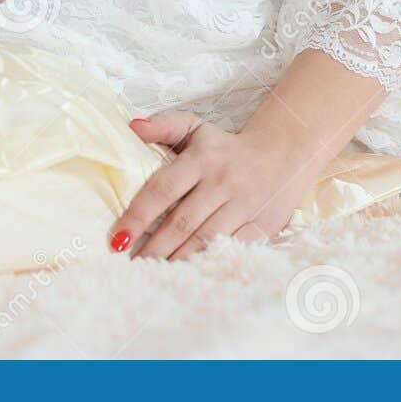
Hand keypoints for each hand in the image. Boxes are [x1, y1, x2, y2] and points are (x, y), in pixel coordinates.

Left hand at [108, 111, 322, 260]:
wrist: (283, 153)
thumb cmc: (227, 148)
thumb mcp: (197, 129)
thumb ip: (164, 125)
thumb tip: (132, 126)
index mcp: (201, 160)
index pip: (162, 190)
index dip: (137, 216)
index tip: (117, 239)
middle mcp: (222, 183)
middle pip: (181, 222)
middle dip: (153, 249)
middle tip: (130, 268)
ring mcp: (243, 206)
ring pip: (205, 240)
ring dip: (177, 261)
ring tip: (153, 276)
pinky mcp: (261, 225)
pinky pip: (232, 249)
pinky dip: (210, 263)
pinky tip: (190, 275)